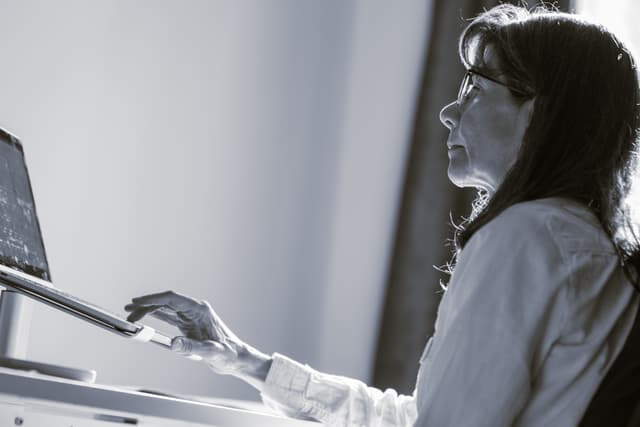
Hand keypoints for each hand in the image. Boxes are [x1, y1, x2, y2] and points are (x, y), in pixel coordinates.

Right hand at [124, 291, 271, 387]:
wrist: (235, 358)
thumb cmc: (229, 353)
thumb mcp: (211, 352)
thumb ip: (192, 347)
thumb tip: (173, 343)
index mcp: (200, 310)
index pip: (172, 299)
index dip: (153, 299)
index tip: (138, 302)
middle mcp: (194, 310)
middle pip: (166, 302)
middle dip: (147, 304)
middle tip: (129, 310)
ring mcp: (191, 317)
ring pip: (166, 309)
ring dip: (149, 310)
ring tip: (131, 312)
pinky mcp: (188, 325)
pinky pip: (168, 317)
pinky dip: (155, 317)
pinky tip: (145, 318)